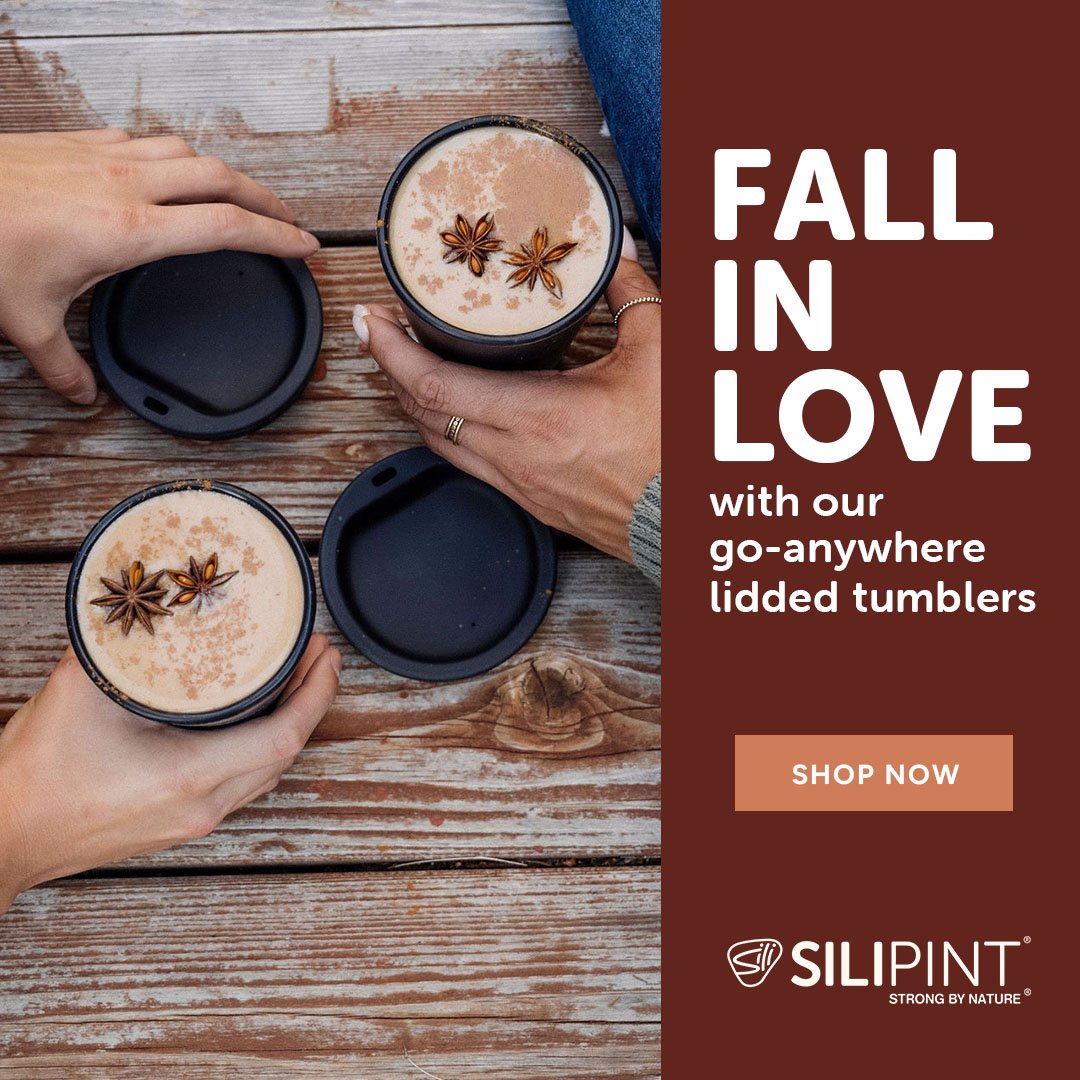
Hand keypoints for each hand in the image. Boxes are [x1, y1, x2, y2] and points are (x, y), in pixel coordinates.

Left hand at [0, 129, 319, 402]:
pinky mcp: (78, 143)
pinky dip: (175, 157)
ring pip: (188, 152)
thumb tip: (81, 393)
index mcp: (128, 231)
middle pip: (222, 179)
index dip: (276, 237)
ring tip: (239, 195)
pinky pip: (146, 142)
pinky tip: (170, 172)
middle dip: (266, 200)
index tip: (305, 246)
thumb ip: (62, 364)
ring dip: (224, 173)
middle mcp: (125, 186)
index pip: (226, 227)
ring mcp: (103, 157)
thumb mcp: (24, 320)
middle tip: (289, 220)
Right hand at [0, 635, 340, 913]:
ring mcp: (194, 822)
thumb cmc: (35, 775)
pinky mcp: (181, 824)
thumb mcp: (82, 691)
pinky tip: (255, 717)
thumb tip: (152, 599)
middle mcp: (202, 807)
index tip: (326, 655)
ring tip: (296, 677)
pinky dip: (262, 747)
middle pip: (287, 752)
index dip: (317, 692)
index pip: (285, 735)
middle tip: (315, 654)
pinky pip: (243, 783)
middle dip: (311, 699)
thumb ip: (122, 642)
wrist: (2, 836)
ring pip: (268, 771)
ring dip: (290, 724)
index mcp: (188, 776)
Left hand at [355, 231, 659, 561]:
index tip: (368, 320)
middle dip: (391, 370)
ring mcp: (519, 486)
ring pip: (439, 444)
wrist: (692, 518)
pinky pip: (468, 464)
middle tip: (382, 330)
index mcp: (538, 416)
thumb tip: (616, 252)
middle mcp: (515, 456)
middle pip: (422, 414)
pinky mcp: (532, 503)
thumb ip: (631, 293)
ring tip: (410, 363)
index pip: (433, 384)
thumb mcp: (661, 353)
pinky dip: (448, 430)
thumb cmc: (679, 444)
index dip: (389, 351)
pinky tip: (458, 409)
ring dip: (416, 403)